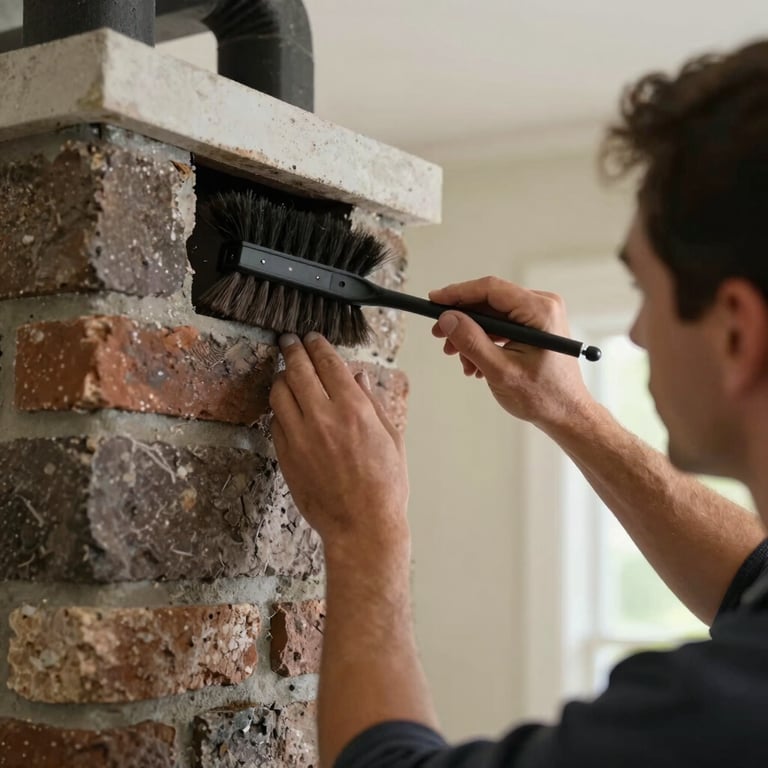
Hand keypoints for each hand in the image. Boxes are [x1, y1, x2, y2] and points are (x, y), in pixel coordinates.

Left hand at [269, 333, 408, 558]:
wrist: (362, 526)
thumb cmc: (385, 486)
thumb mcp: (391, 438)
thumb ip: (372, 403)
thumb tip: (358, 377)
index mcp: (353, 409)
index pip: (328, 363)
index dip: (318, 345)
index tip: (313, 337)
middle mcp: (322, 418)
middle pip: (298, 370)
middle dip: (293, 349)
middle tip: (290, 341)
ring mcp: (300, 437)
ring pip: (279, 392)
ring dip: (282, 377)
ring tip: (287, 373)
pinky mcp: (286, 456)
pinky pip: (276, 421)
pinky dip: (280, 408)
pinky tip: (288, 407)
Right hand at [430, 276, 593, 430]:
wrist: (566, 414)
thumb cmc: (543, 396)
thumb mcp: (500, 370)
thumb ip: (472, 342)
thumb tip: (447, 318)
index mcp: (540, 311)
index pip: (490, 289)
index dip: (458, 293)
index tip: (433, 301)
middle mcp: (543, 306)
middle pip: (489, 301)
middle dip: (462, 320)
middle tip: (440, 336)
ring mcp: (540, 315)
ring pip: (492, 315)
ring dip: (471, 336)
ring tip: (461, 361)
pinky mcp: (535, 327)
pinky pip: (501, 326)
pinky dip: (484, 342)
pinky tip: (475, 364)